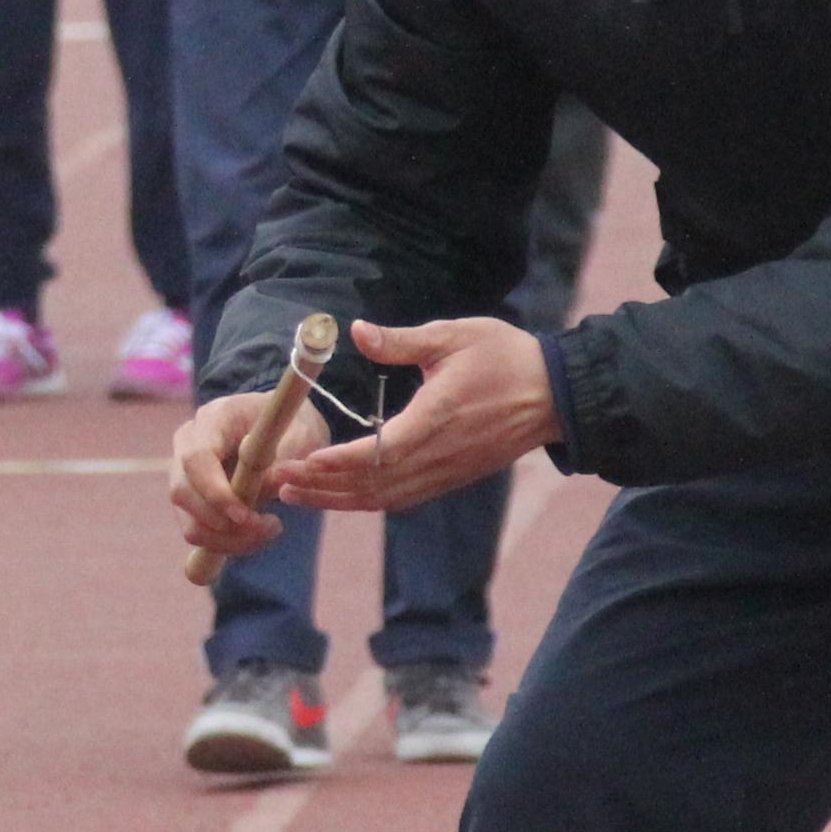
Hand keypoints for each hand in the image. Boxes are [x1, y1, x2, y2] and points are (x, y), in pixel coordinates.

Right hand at [170, 384, 322, 564]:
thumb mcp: (302, 436)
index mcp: (214, 417)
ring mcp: (184, 470)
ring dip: (226, 539)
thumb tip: (270, 486)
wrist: (287, 429)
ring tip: (269, 531)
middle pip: (182, 492)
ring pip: (188, 519)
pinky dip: (225, 543)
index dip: (215, 492)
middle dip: (222, 523)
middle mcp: (189, 441)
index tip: (245, 516)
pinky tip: (256, 535)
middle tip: (267, 529)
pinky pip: (197, 530)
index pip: (197, 458)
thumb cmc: (296, 427)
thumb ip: (286, 458)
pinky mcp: (191, 496)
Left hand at [275, 318, 560, 513]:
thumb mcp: (452, 336)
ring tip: (295, 495)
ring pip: (383, 498)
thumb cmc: (504, 357)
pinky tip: (337, 496)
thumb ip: (400, 341)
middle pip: (372, 484)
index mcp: (436, 419)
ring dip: (337, 499)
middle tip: (275, 481)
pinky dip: (365, 501)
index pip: (381, 451)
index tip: (306, 461)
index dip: (341, 461)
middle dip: (322, 486)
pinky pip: (401, 498)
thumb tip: (355, 330)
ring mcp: (445, 473)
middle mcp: (438, 456)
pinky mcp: (450, 479)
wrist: (555, 394)